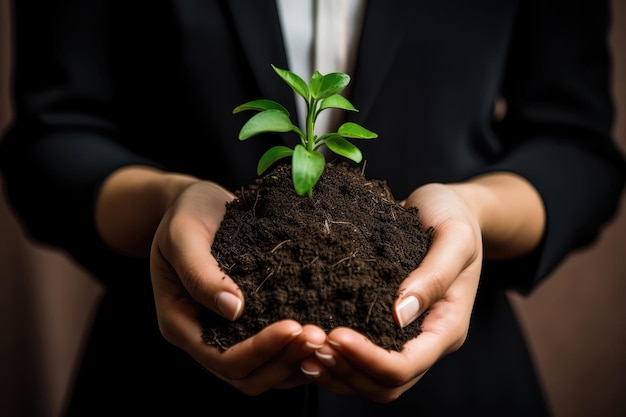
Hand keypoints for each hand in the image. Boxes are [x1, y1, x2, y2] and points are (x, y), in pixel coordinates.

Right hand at [149, 180, 326, 394]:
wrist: (195, 204)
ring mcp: (225, 334)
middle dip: (284, 360)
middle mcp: (202, 337)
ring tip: (326, 341)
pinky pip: (273, 353)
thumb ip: (200, 273)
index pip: (221, 358)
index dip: (260, 349)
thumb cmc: (185, 214)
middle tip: (320, 336)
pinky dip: (296, 353)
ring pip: (262, 373)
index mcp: (179, 323)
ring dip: (295, 363)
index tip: (294, 325)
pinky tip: (321, 337)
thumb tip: (233, 310)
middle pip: (246, 376)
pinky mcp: (247, 324)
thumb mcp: (183, 235)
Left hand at [299, 181, 482, 401]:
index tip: (335, 333)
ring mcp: (405, 337)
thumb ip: (433, 275)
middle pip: (385, 385)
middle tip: (311, 344)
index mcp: (447, 327)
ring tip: (304, 350)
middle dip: (346, 371)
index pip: (406, 365)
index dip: (368, 359)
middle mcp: (425, 340)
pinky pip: (360, 359)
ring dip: (336, 372)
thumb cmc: (453, 217)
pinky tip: (309, 343)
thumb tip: (399, 315)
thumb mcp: (455, 236)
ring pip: (369, 380)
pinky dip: (334, 358)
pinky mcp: (384, 326)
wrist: (444, 208)